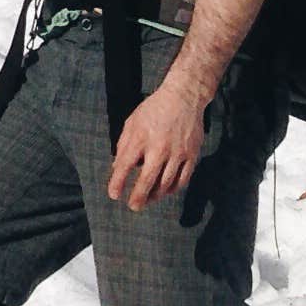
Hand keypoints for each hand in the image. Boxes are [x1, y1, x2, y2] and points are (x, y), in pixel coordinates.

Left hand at [108, 83, 210, 209]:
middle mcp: (159, 148)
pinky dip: (173, 188)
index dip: (118, 182)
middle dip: (139, 196)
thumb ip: (124, 145)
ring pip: (166, 183)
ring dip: (156, 195)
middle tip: (133, 206)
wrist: (183, 98)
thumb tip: (118, 167)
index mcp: (140, 138)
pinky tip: (165, 191)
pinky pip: (183, 179)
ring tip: (148, 200)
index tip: (113, 195)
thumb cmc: (153, 110)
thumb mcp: (131, 122)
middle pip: (147, 179)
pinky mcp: (192, 155)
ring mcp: (178, 153)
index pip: (125, 165)